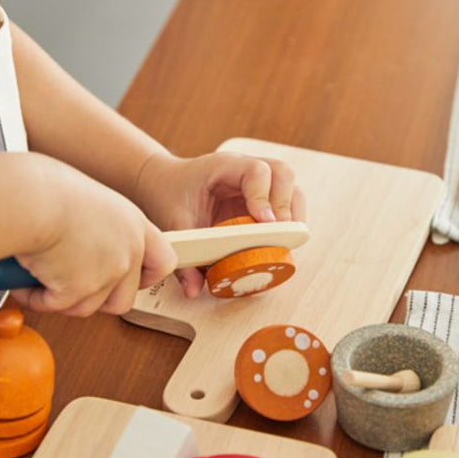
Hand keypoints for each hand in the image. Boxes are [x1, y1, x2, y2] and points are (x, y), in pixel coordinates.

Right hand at [11, 160, 176, 317]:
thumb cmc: (47, 189)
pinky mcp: (79, 290)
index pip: (163, 262)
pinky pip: (56, 306)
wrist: (30, 197)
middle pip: (124, 299)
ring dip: (62, 300)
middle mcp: (128, 251)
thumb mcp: (89, 203)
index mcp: (134, 224)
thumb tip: (82, 248)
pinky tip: (23, 281)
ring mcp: (107, 273)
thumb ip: (99, 228)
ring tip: (40, 277)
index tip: (128, 278)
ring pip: (87, 308)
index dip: (145, 277)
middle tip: (71, 287)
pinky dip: (37, 298)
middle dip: (96, 300)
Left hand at [132, 151, 305, 297]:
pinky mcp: (262, 194)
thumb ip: (184, 257)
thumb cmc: (171, 196)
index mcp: (223, 167)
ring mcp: (257, 180)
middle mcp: (245, 168)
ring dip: (293, 213)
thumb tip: (194, 290)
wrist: (165, 182)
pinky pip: (286, 200)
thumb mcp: (174, 223)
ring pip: (290, 186)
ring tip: (285, 240)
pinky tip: (279, 240)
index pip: (256, 171)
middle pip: (282, 173)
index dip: (263, 197)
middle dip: (285, 205)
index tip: (264, 222)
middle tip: (278, 234)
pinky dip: (289, 218)